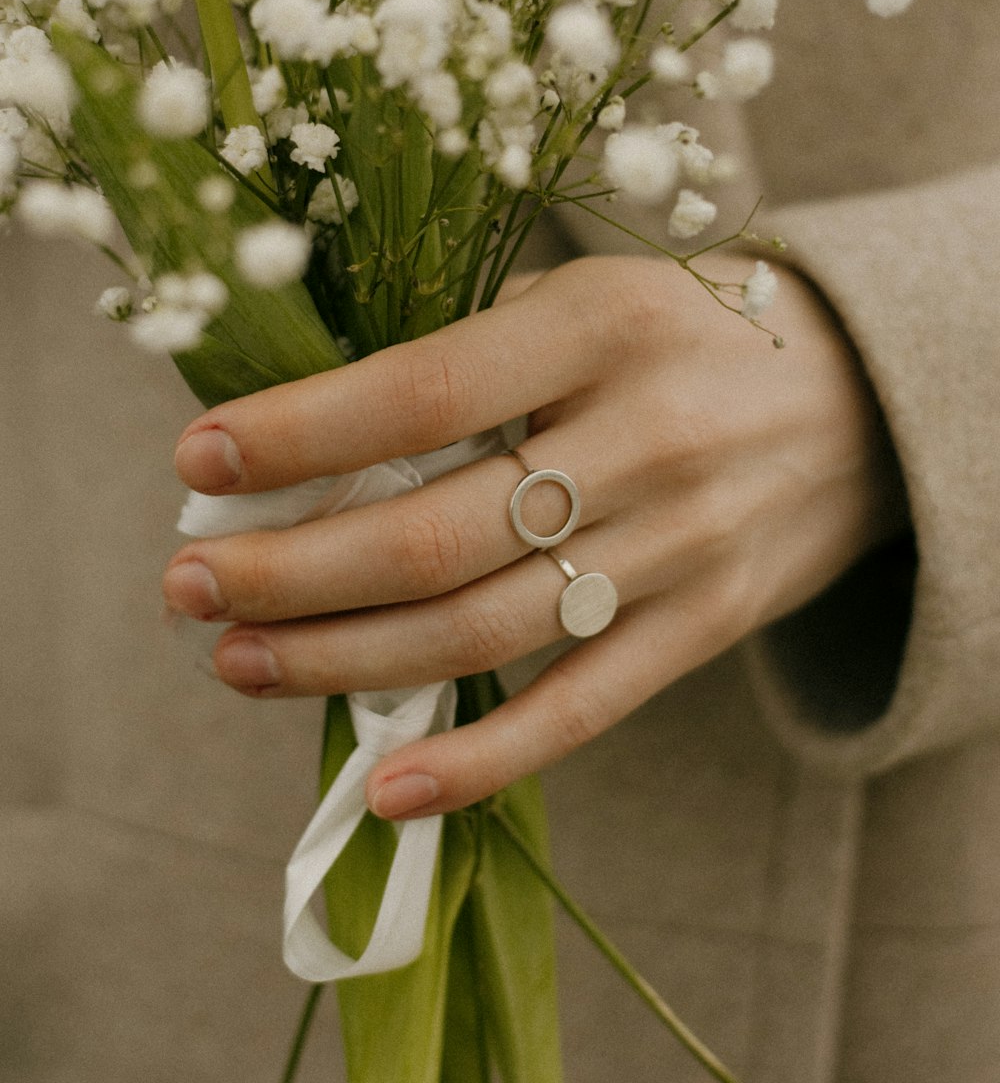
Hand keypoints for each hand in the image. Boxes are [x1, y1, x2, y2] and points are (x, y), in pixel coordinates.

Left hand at [163, 255, 904, 819]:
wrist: (865, 398)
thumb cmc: (689, 332)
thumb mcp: (588, 297)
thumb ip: (470, 353)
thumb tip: (311, 439)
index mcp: (601, 329)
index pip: (421, 394)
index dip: (299, 435)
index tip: (199, 460)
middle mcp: (645, 440)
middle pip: (436, 534)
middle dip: (290, 570)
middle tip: (187, 584)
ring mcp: (681, 547)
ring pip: (485, 631)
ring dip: (343, 661)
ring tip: (239, 661)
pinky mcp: (705, 627)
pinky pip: (582, 712)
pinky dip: (479, 762)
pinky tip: (382, 785)